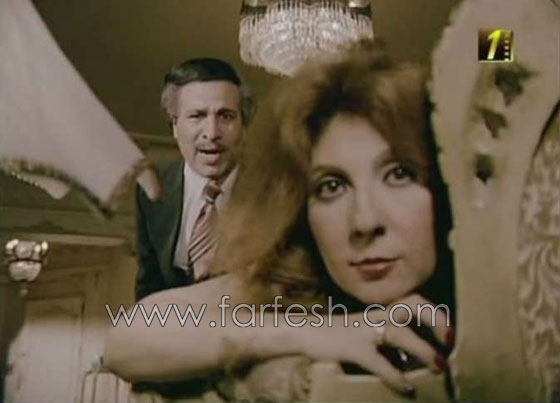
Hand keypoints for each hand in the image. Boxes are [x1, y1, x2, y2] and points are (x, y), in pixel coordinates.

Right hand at [297, 293, 451, 394]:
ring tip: (439, 366)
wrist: (304, 332)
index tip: (449, 334)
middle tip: (449, 340)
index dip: (434, 313)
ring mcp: (364, 330)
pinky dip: (396, 376)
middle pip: (411, 305)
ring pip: (400, 333)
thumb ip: (387, 338)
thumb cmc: (338, 335)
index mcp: (380, 311)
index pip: (413, 300)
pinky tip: (407, 388)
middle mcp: (375, 316)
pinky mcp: (353, 348)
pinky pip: (379, 362)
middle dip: (435, 320)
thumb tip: (413, 359)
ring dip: (423, 349)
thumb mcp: (365, 331)